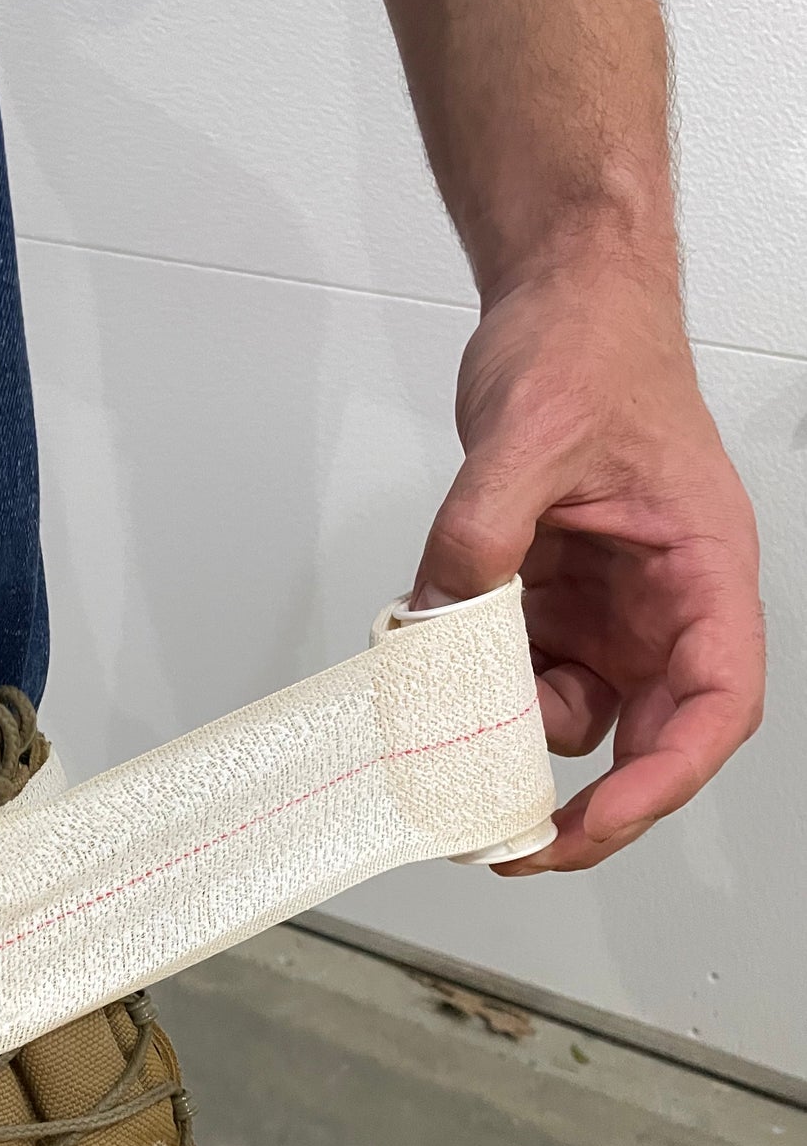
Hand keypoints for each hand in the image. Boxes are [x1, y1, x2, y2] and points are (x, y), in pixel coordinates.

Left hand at [411, 260, 764, 872]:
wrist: (562, 305)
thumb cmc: (591, 350)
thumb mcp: (527, 434)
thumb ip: (480, 531)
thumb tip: (439, 618)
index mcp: (701, 573)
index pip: (710, 706)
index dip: (660, 784)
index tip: (591, 825)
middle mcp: (665, 609)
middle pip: (647, 741)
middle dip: (583, 803)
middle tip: (504, 839)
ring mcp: (610, 615)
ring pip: (568, 717)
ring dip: (506, 730)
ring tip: (446, 696)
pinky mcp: (557, 606)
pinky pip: (518, 676)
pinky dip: (475, 686)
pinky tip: (435, 658)